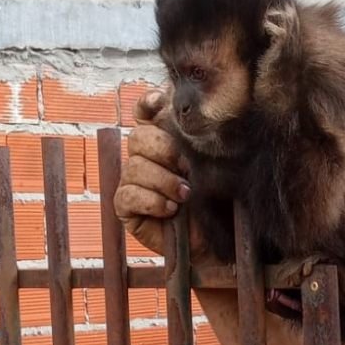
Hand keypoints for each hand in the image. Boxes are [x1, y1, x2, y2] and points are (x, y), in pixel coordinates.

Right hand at [113, 87, 210, 260]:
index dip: (147, 104)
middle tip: (186, 167)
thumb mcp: (214, 165)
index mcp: (164, 139)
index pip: (145, 112)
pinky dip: (151, 200)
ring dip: (162, 180)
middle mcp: (144, 157)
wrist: (217, 242)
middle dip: (163, 150)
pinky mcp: (126, 207)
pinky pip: (127, 195)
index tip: (159, 101)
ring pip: (134, 166)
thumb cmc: (218, 201)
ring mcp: (132, 181)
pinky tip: (170, 209)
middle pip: (139, 137)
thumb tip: (185, 110)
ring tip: (185, 195)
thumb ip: (198, 139)